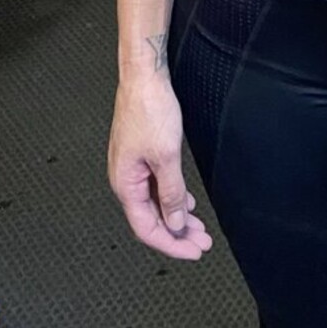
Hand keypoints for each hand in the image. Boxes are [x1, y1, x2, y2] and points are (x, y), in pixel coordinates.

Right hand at [109, 77, 212, 259]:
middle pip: (151, 219)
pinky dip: (172, 197)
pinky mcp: (140, 155)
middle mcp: (125, 179)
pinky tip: (185, 203)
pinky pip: (155, 186)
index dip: (171, 244)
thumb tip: (174, 223)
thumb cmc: (148, 108)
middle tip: (201, 243)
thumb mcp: (166, 156)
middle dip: (177, 234)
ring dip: (177, 217)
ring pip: (155, 202)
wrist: (144, 76)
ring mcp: (132, 167)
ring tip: (198, 228)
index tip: (193, 251)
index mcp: (125, 184)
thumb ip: (171, 193)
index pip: (146, 228)